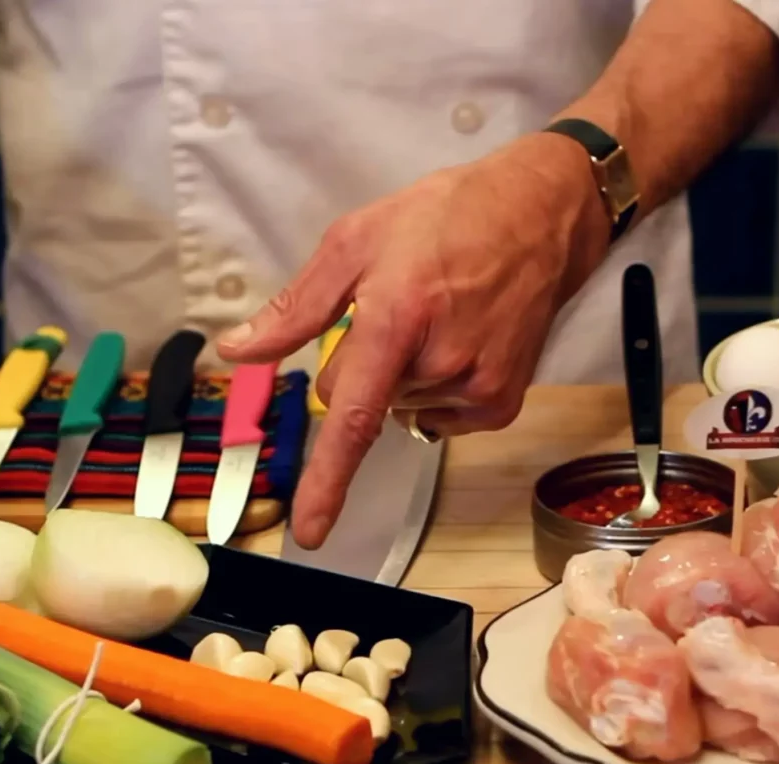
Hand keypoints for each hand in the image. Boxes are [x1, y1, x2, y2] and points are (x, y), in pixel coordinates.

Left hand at [216, 132, 609, 547]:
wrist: (538, 218)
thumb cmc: (448, 218)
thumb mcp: (357, 240)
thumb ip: (296, 306)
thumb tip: (239, 350)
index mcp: (396, 318)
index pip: (353, 418)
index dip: (327, 480)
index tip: (311, 530)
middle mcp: (441, 363)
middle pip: (361, 403)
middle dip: (359, 369)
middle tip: (396, 312)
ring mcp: (477, 388)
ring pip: (399, 407)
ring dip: (401, 374)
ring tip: (436, 318)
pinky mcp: (500, 402)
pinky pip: (437, 415)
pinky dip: (433, 389)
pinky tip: (456, 344)